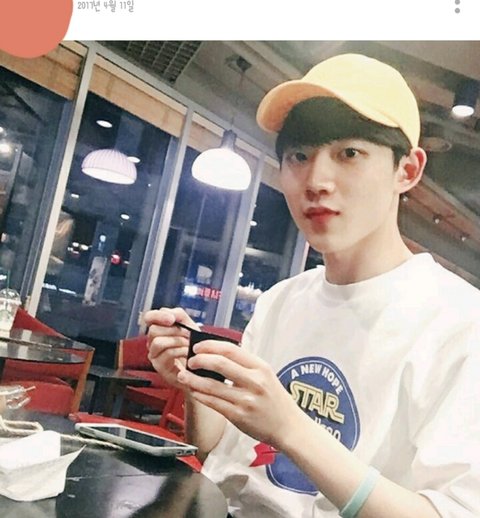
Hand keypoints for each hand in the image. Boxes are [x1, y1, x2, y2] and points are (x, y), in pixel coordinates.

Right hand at [143, 307, 197, 388]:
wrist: (200, 367)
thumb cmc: (194, 347)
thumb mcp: (189, 326)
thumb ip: (180, 316)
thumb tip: (171, 314)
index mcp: (159, 330)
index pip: (149, 317)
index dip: (158, 316)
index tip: (172, 319)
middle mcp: (152, 342)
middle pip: (154, 330)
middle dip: (174, 330)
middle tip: (188, 334)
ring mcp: (155, 355)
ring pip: (158, 342)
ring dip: (177, 341)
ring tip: (189, 344)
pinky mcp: (160, 367)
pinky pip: (167, 354)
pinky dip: (180, 351)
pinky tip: (189, 353)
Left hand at [176, 340, 304, 448]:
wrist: (288, 427)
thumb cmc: (275, 400)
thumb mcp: (266, 375)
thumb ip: (244, 365)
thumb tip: (217, 353)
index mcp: (261, 367)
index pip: (231, 349)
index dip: (211, 346)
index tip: (198, 346)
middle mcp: (254, 382)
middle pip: (220, 364)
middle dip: (199, 360)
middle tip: (190, 360)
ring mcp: (246, 400)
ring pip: (212, 385)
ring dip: (193, 379)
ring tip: (183, 376)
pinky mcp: (238, 416)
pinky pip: (213, 403)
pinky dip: (200, 395)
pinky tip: (193, 391)